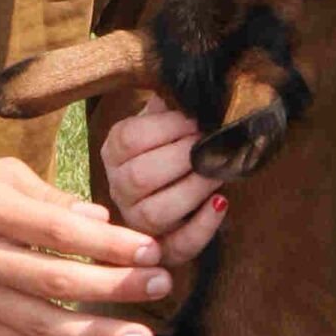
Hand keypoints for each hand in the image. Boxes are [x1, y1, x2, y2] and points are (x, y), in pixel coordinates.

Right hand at [101, 101, 227, 264]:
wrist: (172, 188)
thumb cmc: (168, 148)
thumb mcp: (160, 121)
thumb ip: (166, 105)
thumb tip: (185, 87)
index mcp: (114, 152)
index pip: (130, 139)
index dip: (167, 127)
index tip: (196, 121)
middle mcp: (118, 189)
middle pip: (139, 177)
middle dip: (181, 158)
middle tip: (209, 144)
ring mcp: (137, 222)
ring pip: (155, 213)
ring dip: (192, 189)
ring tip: (217, 172)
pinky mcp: (164, 249)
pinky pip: (180, 245)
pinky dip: (203, 226)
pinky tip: (221, 202)